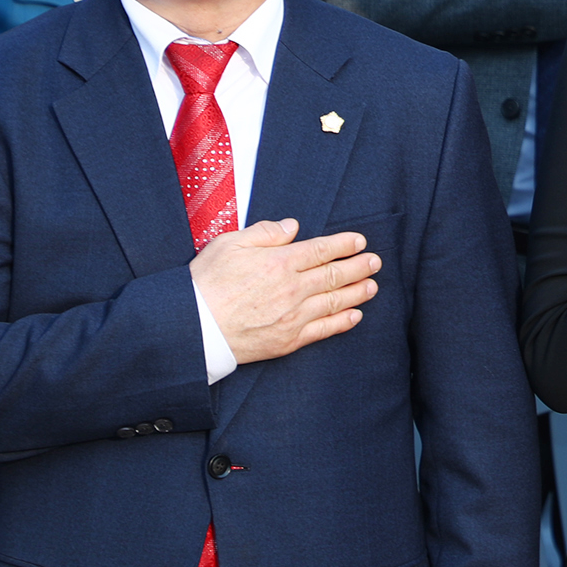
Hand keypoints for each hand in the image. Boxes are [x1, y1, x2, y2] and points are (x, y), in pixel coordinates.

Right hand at [191, 218, 377, 364]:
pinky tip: (354, 315)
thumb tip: (293, 226)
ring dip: (357, 292)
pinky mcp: (288, 340)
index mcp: (279, 262)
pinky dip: (342, 322)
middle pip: (334, 274)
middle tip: (375, 262)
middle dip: (359, 266)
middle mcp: (292, 288)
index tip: (360, 241)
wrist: (191, 328)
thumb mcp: (229, 244)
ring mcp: (292, 316)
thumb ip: (265, 232)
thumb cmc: (205, 283)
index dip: (344, 244)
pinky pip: (323, 330)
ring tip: (372, 286)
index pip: (321, 250)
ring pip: (334, 301)